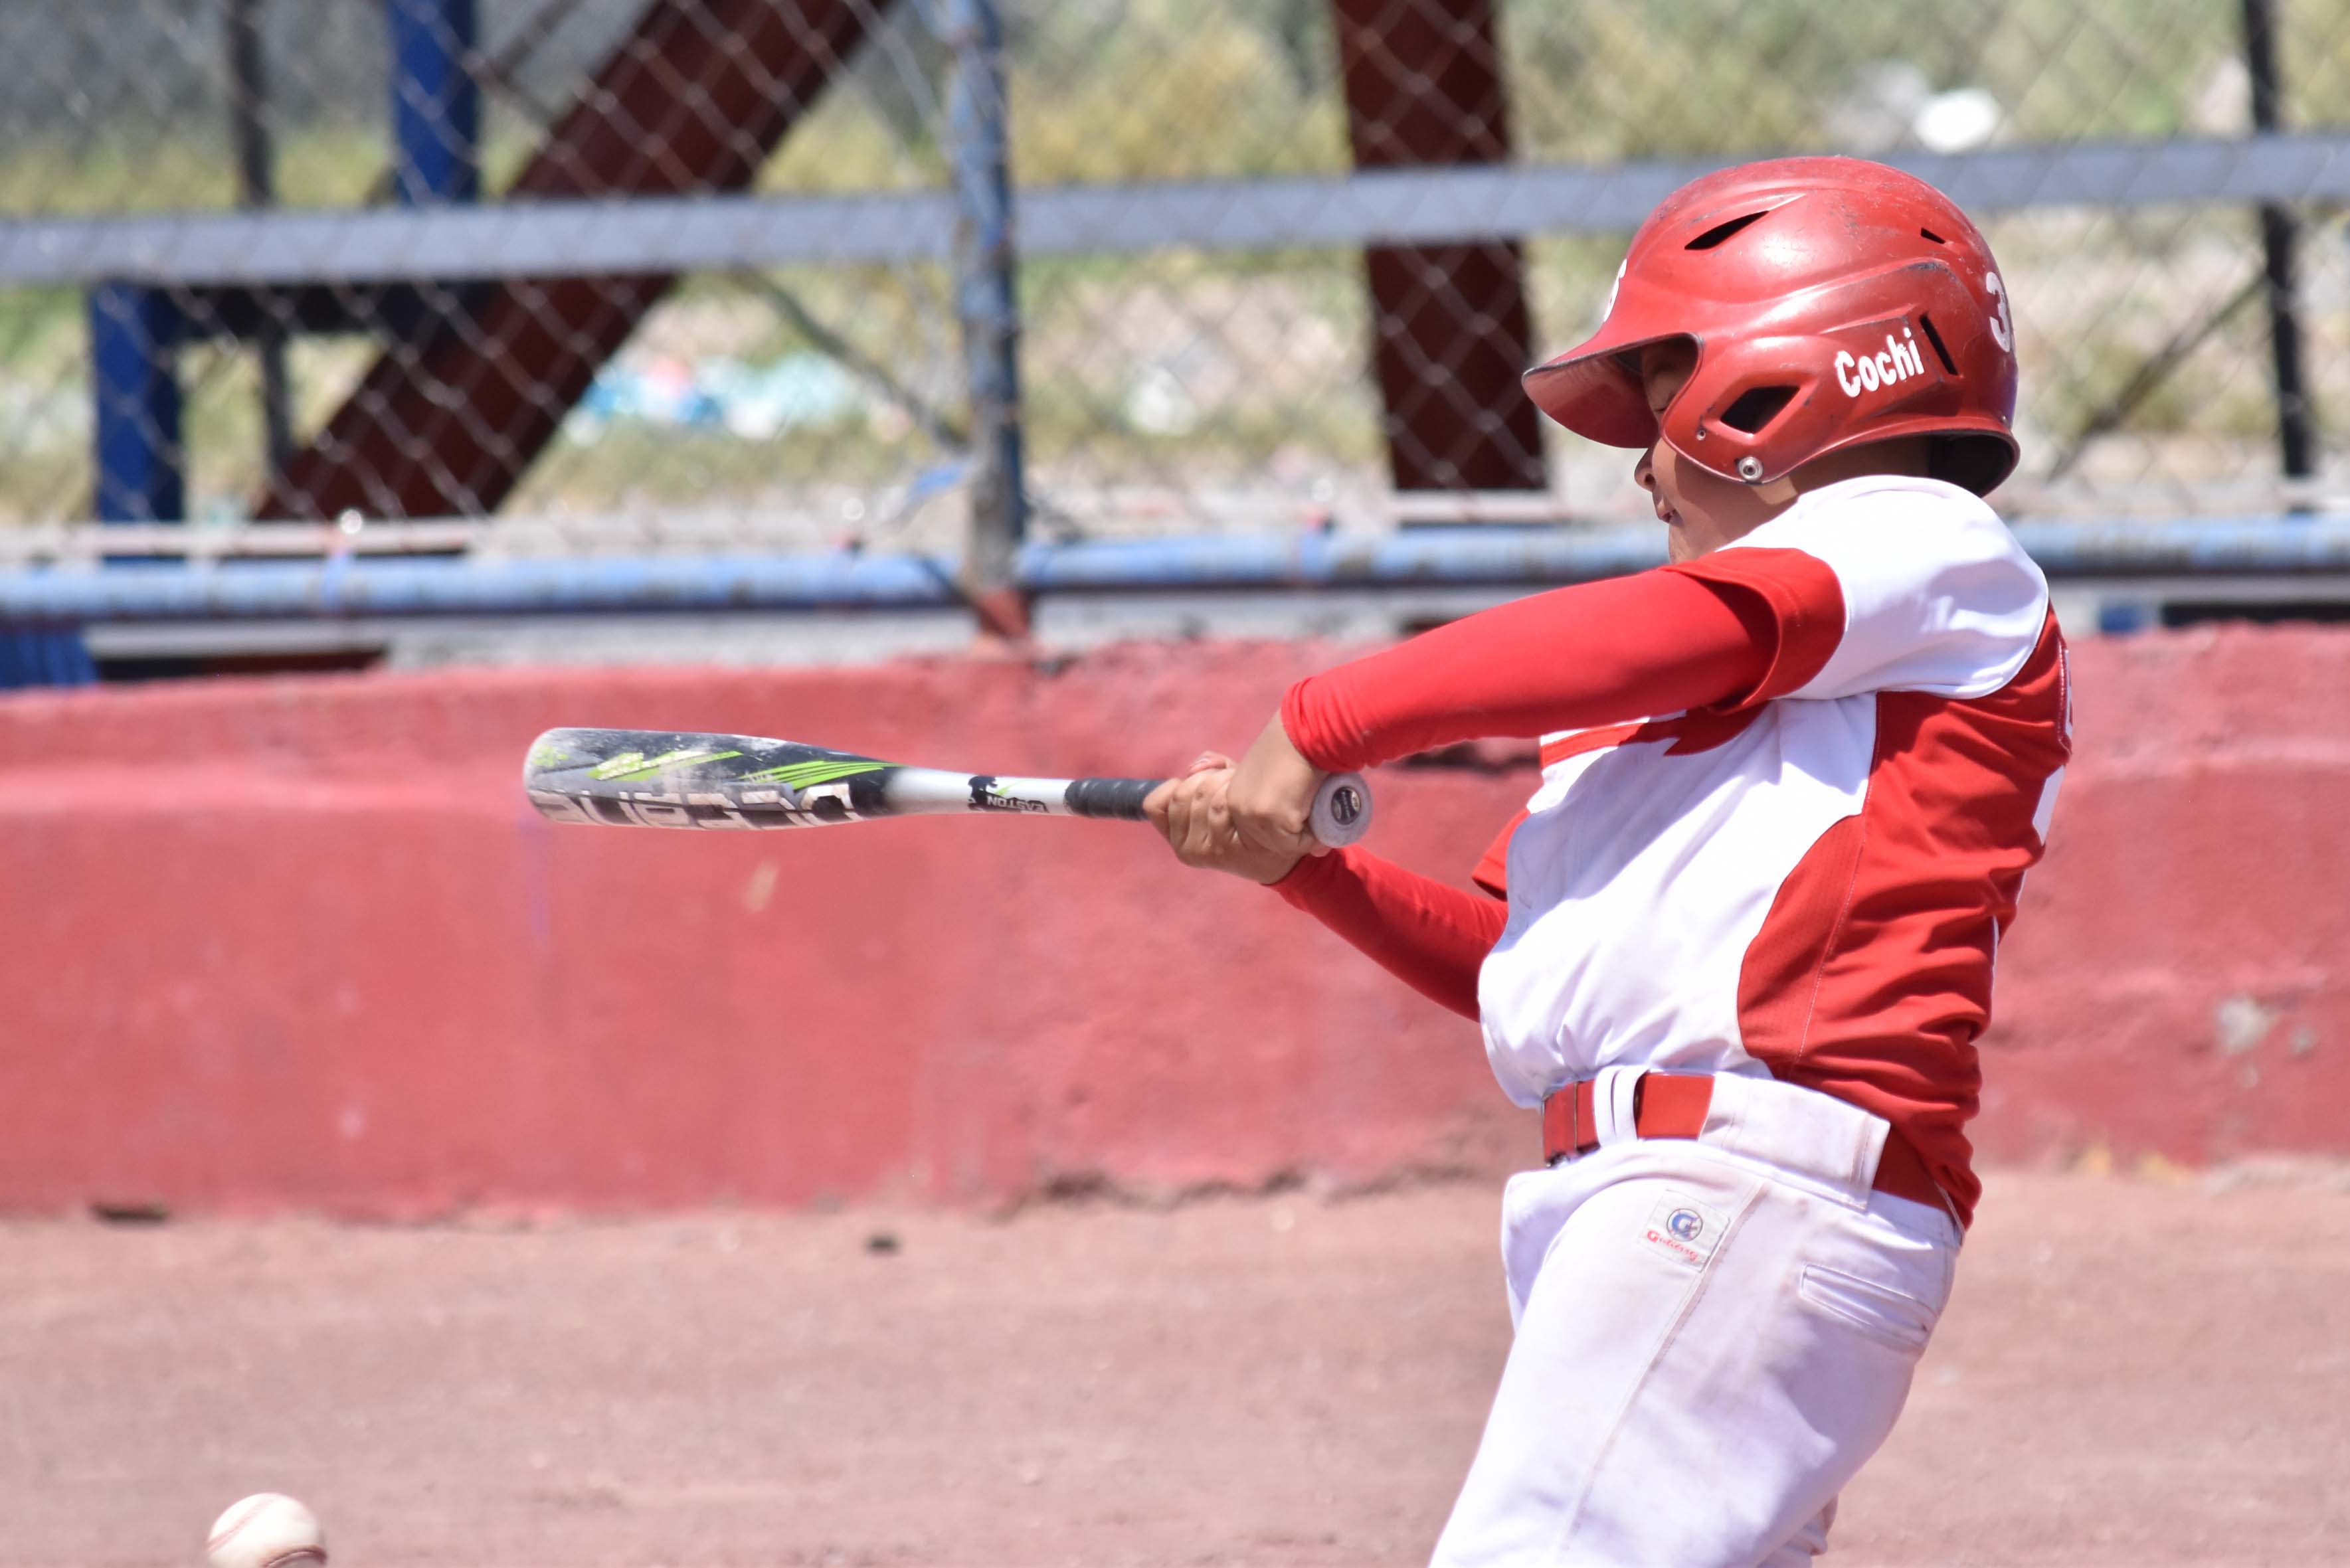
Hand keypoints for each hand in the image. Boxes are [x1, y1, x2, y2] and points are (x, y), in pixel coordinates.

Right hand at [1143, 751, 1303, 884]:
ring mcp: (1203, 852)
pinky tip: (1247, 796)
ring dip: (1224, 781)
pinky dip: (1233, 791)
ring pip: (1202, 796)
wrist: (1282, 854)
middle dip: (1208, 777)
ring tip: (1241, 787)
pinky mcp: (1224, 850)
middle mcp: (1184, 849)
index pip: (1155, 803)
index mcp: (1176, 838)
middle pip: (1182, 793)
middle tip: (1230, 781)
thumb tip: (1198, 766)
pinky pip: (1220, 806)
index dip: (1177, 785)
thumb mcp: (1221, 792)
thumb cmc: (1248, 818)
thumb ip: (1207, 771)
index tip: (1200, 783)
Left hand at [1225, 713, 1329, 860]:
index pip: (1256, 833)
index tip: (1302, 815)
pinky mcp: (1271, 818)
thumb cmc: (1299, 747)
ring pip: (1284, 846)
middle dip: (1294, 838)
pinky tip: (1322, 814)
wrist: (1308, 729)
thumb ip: (1277, 797)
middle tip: (1316, 818)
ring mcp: (1252, 813)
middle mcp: (1237, 806)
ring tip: (1320, 812)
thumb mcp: (1276, 774)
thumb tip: (1288, 823)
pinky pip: (1297, 844)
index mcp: (1234, 796)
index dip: (1283, 831)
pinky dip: (1315, 837)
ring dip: (1307, 838)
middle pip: (1269, 843)